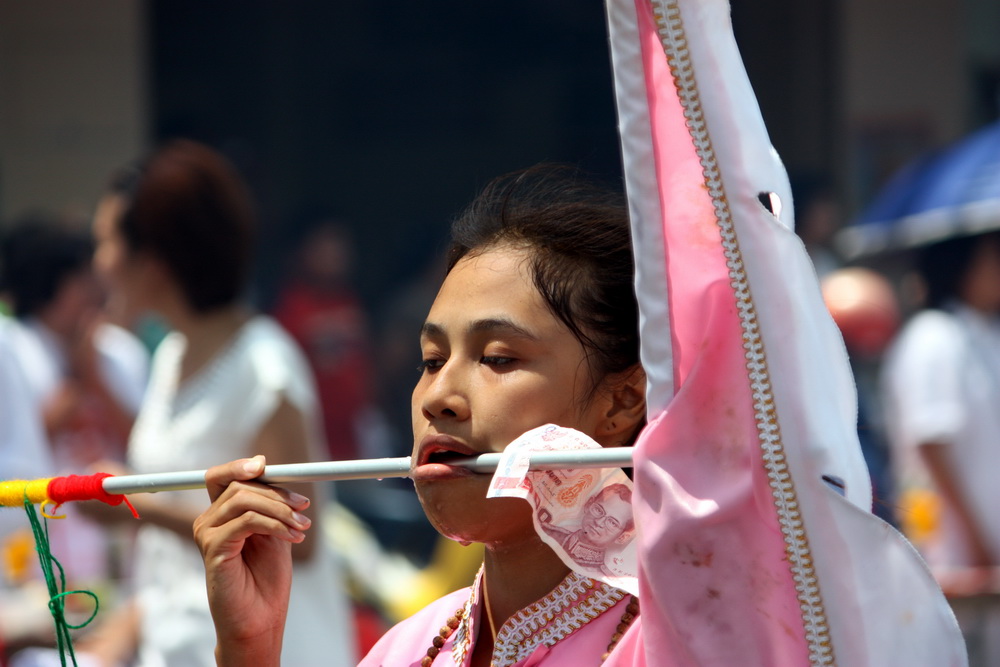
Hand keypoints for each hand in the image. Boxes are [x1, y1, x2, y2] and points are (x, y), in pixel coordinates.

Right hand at [194, 456, 311, 666]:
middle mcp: (208, 521)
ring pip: (244, 500)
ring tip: (303, 526)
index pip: (221, 477)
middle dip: (276, 492)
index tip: (267, 465)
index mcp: (221, 514)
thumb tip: (266, 464)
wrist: (260, 619)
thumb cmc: (266, 578)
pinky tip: (293, 537)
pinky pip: (247, 521)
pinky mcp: (213, 548)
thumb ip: (269, 502)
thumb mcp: (274, 530)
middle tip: (303, 506)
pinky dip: (275, 524)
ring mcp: (207, 534)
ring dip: (280, 509)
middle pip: (238, 485)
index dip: (241, 465)